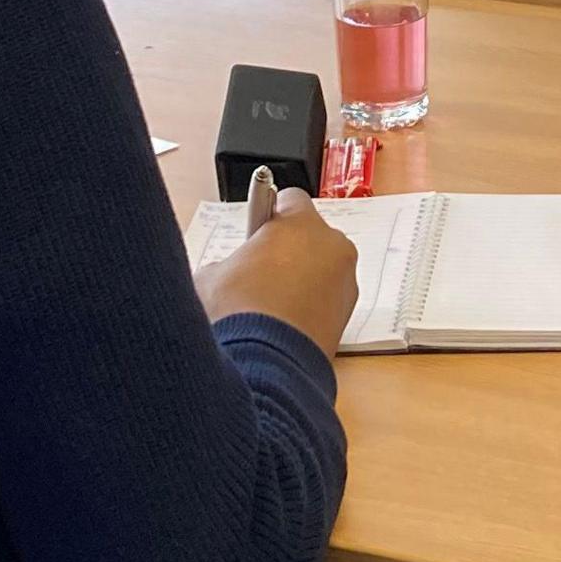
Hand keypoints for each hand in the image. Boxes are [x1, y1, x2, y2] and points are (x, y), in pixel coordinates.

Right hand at [197, 188, 359, 351]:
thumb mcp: (211, 277)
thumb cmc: (239, 311)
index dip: (269, 214)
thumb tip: (228, 272)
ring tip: (272, 305)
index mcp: (301, 223)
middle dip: (288, 249)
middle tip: (260, 272)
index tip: (256, 232)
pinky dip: (312, 305)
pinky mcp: (349, 314)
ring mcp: (346, 280)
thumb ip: (227, 262)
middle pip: (310, 236)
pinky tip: (285, 323)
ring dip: (303, 278)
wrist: (267, 363)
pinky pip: (328, 298)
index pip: (290, 198)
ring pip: (323, 269)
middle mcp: (333, 245)